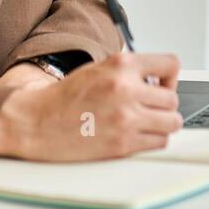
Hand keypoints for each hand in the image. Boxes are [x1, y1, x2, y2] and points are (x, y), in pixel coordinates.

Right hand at [0, 51, 182, 161]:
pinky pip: (159, 142)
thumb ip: (128, 72)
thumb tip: (157, 84)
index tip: (161, 87)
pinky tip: (137, 136)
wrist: (35, 122)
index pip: (171, 64)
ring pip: (172, 122)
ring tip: (145, 124)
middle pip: (173, 99)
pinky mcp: (123, 143)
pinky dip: (153, 141)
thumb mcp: (98, 68)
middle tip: (149, 110)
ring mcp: (126, 117)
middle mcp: (126, 88)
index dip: (170, 78)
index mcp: (121, 65)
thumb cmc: (64, 98)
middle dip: (163, 105)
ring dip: (162, 124)